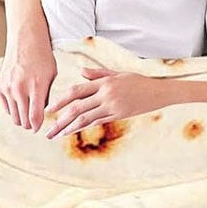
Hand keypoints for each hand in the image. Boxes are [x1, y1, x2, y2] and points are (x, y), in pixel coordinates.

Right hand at [0, 32, 56, 131]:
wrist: (25, 40)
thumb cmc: (42, 57)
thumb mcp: (51, 76)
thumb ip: (45, 97)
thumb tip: (39, 115)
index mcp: (36, 87)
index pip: (35, 117)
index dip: (37, 126)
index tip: (38, 129)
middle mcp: (20, 89)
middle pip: (23, 120)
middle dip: (30, 124)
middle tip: (34, 122)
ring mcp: (8, 88)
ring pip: (13, 116)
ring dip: (21, 118)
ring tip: (28, 112)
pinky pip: (6, 107)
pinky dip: (13, 109)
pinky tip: (20, 102)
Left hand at [45, 68, 159, 138]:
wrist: (159, 91)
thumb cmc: (138, 81)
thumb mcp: (118, 74)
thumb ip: (98, 74)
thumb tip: (81, 72)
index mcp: (104, 82)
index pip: (77, 91)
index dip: (61, 100)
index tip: (48, 108)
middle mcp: (106, 95)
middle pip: (77, 108)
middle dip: (60, 119)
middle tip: (48, 129)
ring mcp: (112, 106)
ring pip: (85, 119)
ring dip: (69, 128)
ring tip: (56, 135)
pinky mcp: (118, 115)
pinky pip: (97, 122)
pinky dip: (83, 127)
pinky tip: (73, 132)